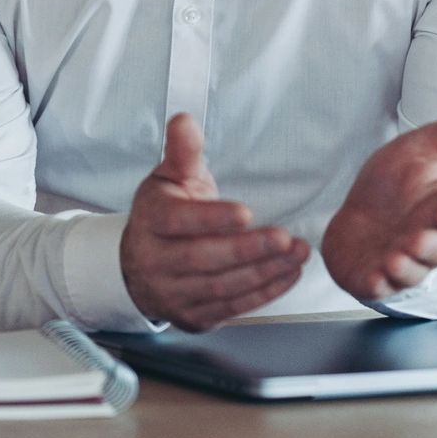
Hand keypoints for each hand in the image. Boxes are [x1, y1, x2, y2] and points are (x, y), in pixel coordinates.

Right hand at [119, 114, 307, 331]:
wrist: (139, 265)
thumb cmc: (163, 214)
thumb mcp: (170, 178)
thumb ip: (183, 151)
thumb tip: (184, 120)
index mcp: (151, 221)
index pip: (179, 221)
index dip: (212, 218)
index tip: (246, 213)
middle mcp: (157, 261)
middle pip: (203, 259)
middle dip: (248, 250)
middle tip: (285, 238)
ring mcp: (174, 294)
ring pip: (221, 286)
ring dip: (264, 272)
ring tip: (297, 253)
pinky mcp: (194, 317)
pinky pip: (232, 307)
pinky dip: (264, 293)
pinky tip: (288, 274)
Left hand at [321, 96, 436, 303]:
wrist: (363, 213)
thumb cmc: (399, 182)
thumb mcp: (424, 149)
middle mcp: (428, 239)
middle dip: (430, 245)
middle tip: (418, 240)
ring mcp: (402, 260)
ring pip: (412, 271)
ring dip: (405, 268)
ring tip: (394, 260)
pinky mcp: (374, 275)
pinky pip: (379, 286)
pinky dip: (377, 284)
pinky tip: (370, 278)